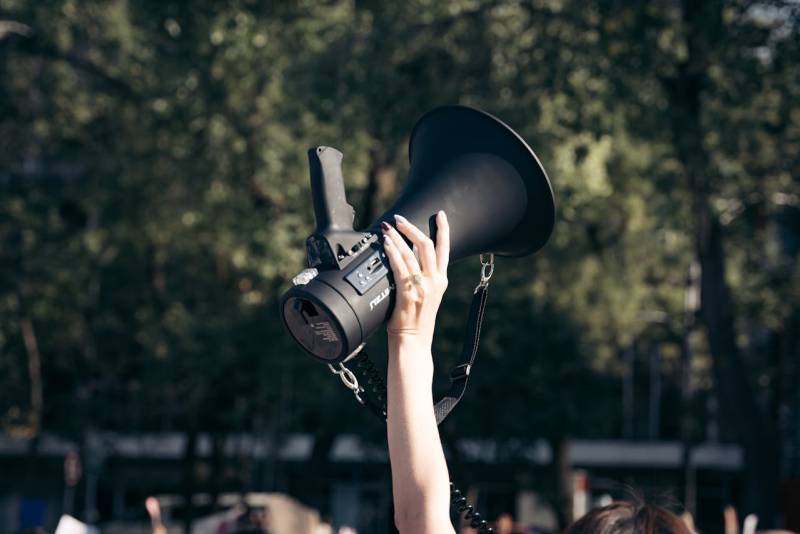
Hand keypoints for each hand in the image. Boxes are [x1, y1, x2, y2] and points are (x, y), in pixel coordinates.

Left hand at [381, 211, 449, 343]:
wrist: (413, 341)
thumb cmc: (416, 321)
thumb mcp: (427, 296)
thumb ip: (422, 278)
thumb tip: (407, 259)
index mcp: (441, 281)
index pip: (445, 250)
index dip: (443, 230)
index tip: (441, 215)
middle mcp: (434, 281)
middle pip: (427, 246)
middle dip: (412, 228)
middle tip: (400, 219)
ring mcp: (422, 287)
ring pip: (411, 253)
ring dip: (398, 237)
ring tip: (389, 228)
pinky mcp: (408, 293)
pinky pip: (400, 266)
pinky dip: (392, 252)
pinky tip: (386, 244)